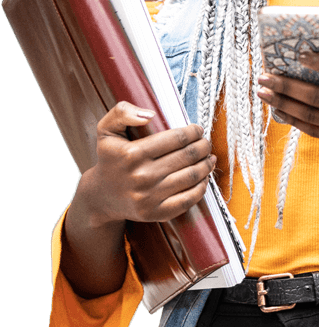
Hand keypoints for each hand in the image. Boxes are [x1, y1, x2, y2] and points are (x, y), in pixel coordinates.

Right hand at [82, 101, 215, 226]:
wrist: (101, 196)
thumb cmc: (110, 158)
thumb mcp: (107, 130)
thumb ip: (123, 112)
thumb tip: (150, 115)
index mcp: (132, 154)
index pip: (176, 138)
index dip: (193, 132)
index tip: (198, 130)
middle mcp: (141, 176)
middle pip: (187, 157)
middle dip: (203, 147)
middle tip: (206, 143)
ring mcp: (149, 198)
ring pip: (191, 177)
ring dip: (206, 165)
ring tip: (209, 158)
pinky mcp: (155, 214)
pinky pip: (187, 200)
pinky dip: (201, 187)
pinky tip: (203, 178)